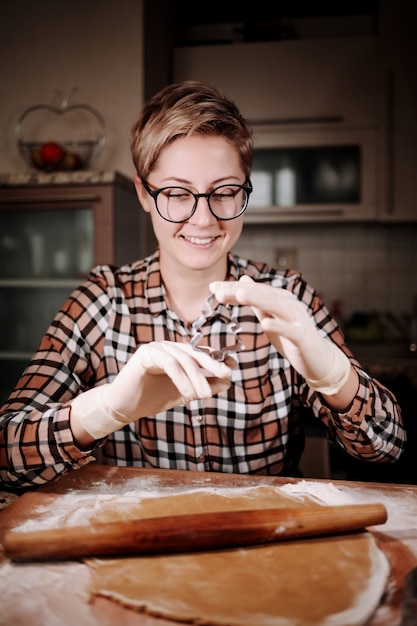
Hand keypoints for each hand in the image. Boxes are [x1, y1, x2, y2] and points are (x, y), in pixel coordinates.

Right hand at [71, 341, 232, 439]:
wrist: (123, 407)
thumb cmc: (151, 399)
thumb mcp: (184, 393)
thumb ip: (203, 386)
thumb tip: (227, 382)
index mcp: (177, 353)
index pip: (200, 352)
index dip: (217, 358)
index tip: (231, 369)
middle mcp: (168, 347)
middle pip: (195, 353)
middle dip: (212, 364)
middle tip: (226, 376)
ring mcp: (156, 347)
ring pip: (184, 360)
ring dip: (197, 378)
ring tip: (205, 395)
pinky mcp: (146, 353)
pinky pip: (169, 364)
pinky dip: (181, 379)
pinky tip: (189, 394)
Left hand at [210, 276, 350, 394]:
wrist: (318, 359)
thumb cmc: (291, 337)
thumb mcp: (270, 317)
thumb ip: (257, 300)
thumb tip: (243, 280)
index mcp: (280, 299)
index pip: (253, 290)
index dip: (232, 288)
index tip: (211, 286)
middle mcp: (289, 304)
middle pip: (262, 294)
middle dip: (239, 291)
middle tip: (218, 291)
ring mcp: (298, 319)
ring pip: (276, 306)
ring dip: (257, 299)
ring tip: (239, 295)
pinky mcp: (303, 337)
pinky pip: (291, 330)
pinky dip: (279, 325)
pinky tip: (265, 323)